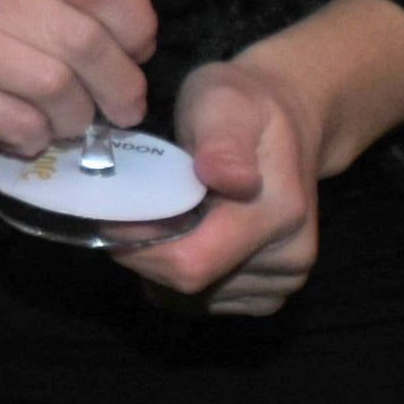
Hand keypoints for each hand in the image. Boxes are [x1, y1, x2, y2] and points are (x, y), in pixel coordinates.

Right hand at [0, 0, 162, 156]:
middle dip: (117, 84)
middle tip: (121, 105)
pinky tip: (26, 132)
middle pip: (80, 39)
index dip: (135, 22)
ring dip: (75, 117)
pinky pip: (16, 122)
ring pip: (53, 87)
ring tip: (68, 120)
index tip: (136, 49)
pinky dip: (35, 138)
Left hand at [116, 0, 403, 315]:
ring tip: (164, 215)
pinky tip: (182, 234)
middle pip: (188, 285)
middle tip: (135, 207)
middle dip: (145, 254)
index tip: (113, 213)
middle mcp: (289, 259)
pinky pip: (203, 302)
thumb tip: (224, 177)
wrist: (288, 120)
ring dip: (160, 264)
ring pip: (191, 298)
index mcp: (279, 214)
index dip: (138, 249)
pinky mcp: (268, 295)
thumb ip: (222, 140)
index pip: (191, 264)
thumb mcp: (224, 101)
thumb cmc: (245, 105)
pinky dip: (178, 275)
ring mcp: (282, 282)